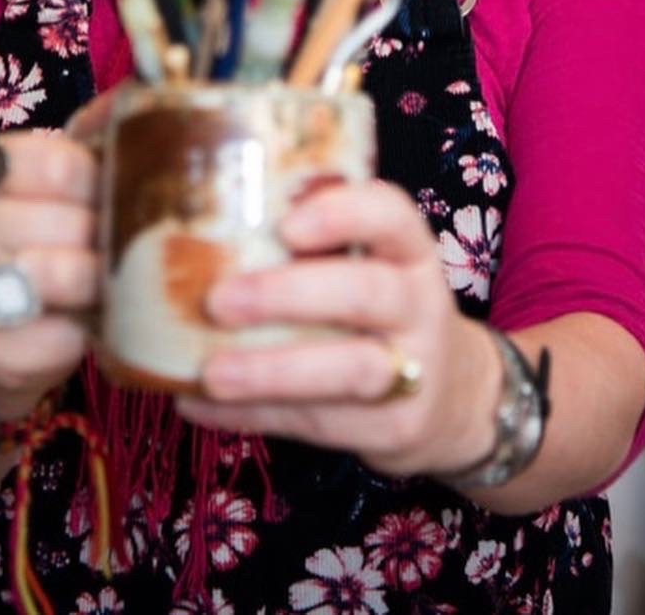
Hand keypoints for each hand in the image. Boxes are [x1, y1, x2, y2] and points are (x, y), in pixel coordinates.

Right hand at [0, 107, 107, 422]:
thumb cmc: (41, 242)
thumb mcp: (60, 188)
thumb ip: (93, 141)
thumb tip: (142, 94)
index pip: (63, 164)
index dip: (105, 186)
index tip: (117, 200)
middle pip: (64, 221)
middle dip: (106, 240)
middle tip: (117, 252)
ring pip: (51, 274)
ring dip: (94, 285)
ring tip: (104, 286)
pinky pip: (50, 336)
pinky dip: (78, 336)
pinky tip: (77, 328)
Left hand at [176, 178, 499, 479]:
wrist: (451, 397)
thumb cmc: (378, 313)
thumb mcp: (369, 267)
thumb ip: (310, 250)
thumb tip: (192, 237)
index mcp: (408, 251)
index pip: (391, 215)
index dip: (343, 215)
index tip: (287, 225)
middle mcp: (420, 304)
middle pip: (366, 293)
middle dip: (288, 296)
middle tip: (218, 300)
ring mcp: (415, 371)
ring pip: (350, 369)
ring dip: (273, 371)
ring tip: (211, 374)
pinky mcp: (393, 430)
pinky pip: (319, 424)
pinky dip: (254, 415)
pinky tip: (200, 405)